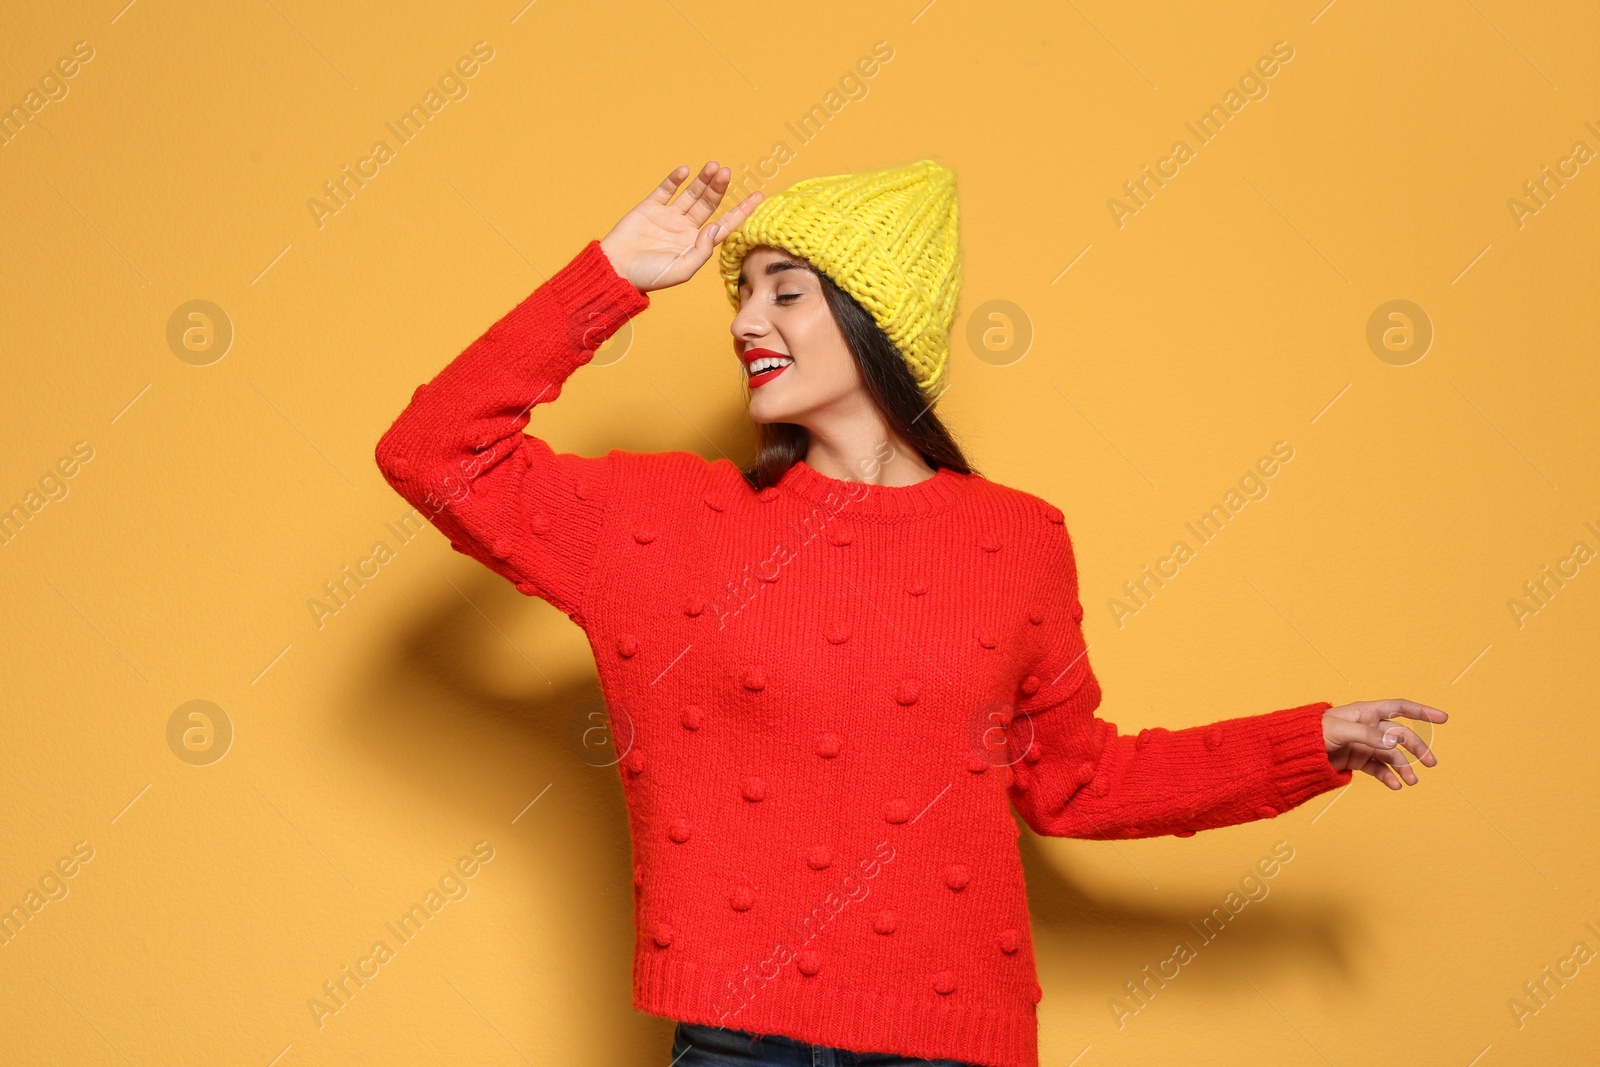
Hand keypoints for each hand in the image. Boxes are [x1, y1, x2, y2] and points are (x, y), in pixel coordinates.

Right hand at [598, 161, 764, 293]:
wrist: (615, 270)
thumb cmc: (649, 277)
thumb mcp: (681, 270)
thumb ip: (701, 251)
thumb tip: (717, 227)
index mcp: (695, 244)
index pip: (725, 224)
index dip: (741, 210)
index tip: (758, 196)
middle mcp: (684, 228)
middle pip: (708, 204)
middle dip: (718, 187)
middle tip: (726, 172)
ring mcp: (667, 216)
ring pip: (691, 194)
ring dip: (702, 180)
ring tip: (714, 166)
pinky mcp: (649, 208)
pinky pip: (665, 190)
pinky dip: (675, 179)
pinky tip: (685, 171)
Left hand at [1322, 699, 1446, 789]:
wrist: (1294, 751)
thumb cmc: (1313, 732)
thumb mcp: (1340, 730)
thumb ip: (1368, 735)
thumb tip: (1395, 741)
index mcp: (1366, 712)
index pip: (1399, 707)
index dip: (1421, 711)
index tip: (1443, 718)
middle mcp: (1369, 727)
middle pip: (1401, 735)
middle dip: (1417, 748)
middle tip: (1430, 763)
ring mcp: (1365, 744)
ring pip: (1392, 755)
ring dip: (1404, 767)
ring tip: (1412, 781)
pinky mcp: (1358, 760)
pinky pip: (1379, 768)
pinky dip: (1388, 776)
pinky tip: (1395, 785)